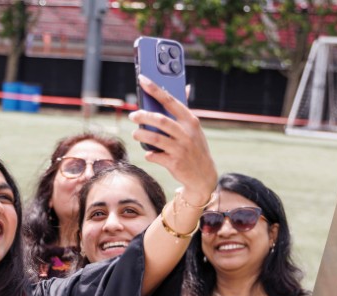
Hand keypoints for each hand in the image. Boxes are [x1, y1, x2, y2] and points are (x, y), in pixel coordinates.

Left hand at [129, 75, 216, 199]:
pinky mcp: (175, 163)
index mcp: (190, 121)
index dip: (155, 89)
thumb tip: (186, 86)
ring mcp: (181, 149)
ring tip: (136, 134)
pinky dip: (149, 154)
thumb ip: (184, 109)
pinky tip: (150, 153)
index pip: (171, 100)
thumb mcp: (193, 128)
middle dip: (143, 116)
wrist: (204, 176)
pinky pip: (155, 156)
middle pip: (160, 120)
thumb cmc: (194, 147)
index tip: (142, 79)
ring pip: (155, 138)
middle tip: (133, 116)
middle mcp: (187, 134)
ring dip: (141, 135)